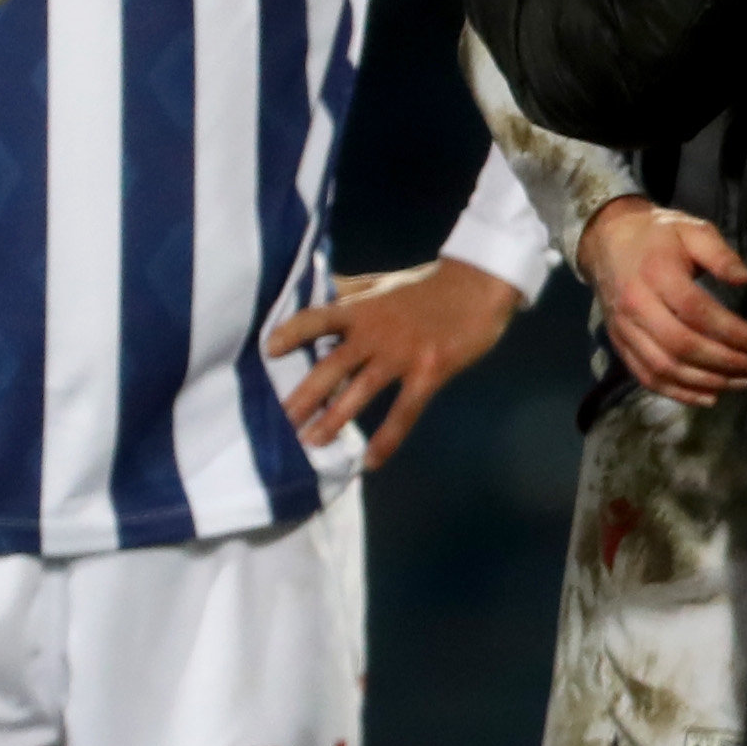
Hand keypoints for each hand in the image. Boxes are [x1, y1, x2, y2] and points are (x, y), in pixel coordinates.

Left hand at [269, 256, 524, 468]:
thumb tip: (316, 286)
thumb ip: (349, 290)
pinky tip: (371, 462)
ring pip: (361, 390)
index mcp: (362, 309)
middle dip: (304, 394)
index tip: (269, 350)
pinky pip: (404, 411)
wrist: (477, 286)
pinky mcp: (429, 372)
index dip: (293, 331)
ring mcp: (403, 354)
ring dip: (334, 418)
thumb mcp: (382, 283)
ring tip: (311, 443)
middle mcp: (376, 332)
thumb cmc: (426, 286)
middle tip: (280, 420)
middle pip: (332, 364)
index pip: (318, 317)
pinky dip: (388, 438)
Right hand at [577, 197, 746, 403]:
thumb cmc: (657, 236)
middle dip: (725, 362)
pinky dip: (680, 393)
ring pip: (666, 368)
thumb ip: (719, 253)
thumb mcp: (691, 229)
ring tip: (741, 383)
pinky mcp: (620, 345)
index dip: (733, 332)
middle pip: (682, 345)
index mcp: (656, 274)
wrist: (607, 242)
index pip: (698, 311)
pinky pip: (648, 378)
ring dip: (707, 381)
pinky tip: (709, 397)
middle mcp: (637, 306)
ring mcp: (625, 330)